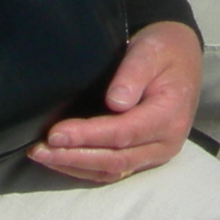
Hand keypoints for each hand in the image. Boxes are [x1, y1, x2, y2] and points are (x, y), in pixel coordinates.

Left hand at [27, 19, 200, 181]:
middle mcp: (165, 142)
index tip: (56, 133)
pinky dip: (84, 167)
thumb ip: (134, 73)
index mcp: (170, 116)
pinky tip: (60, 158)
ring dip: (74, 165)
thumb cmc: (164, 49)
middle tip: (39, 149)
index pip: (125, 132)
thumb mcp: (151, 50)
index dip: (89, 136)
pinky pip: (112, 169)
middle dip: (74, 157)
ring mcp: (155, 153)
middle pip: (116, 160)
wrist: (180, 55)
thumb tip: (115, 102)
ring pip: (111, 170)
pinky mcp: (143, 156)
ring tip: (41, 155)